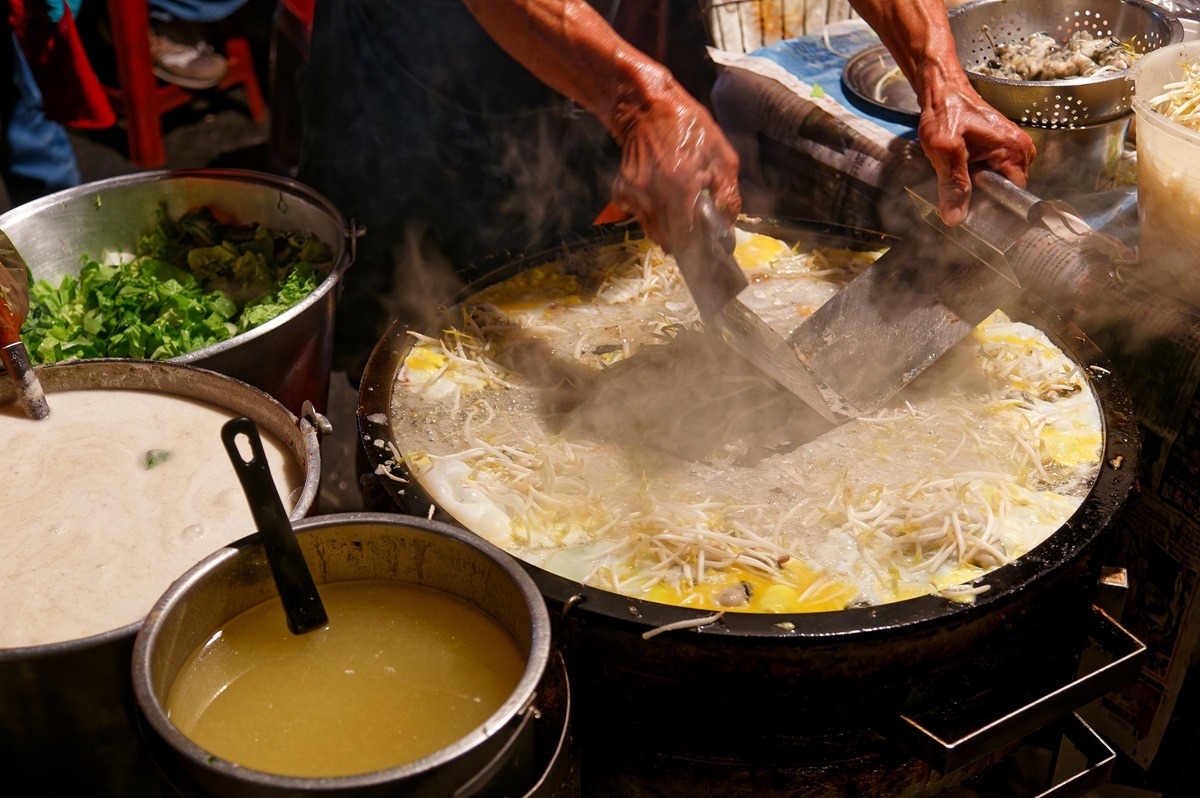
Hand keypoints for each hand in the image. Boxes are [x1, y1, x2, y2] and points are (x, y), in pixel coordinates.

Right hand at [610, 76, 740, 251]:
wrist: (645, 107)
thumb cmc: (688, 126)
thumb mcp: (722, 155)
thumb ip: (728, 195)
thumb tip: (727, 228)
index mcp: (680, 185)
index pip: (686, 238)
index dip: (698, 248)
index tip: (707, 248)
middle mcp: (652, 194)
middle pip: (668, 241)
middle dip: (684, 240)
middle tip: (695, 228)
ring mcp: (633, 194)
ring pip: (653, 232)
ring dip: (668, 228)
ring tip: (678, 206)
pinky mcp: (621, 192)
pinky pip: (640, 217)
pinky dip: (652, 214)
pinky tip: (661, 194)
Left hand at [917, 79, 1034, 225]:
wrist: (941, 91)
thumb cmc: (946, 112)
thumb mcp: (945, 151)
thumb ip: (953, 185)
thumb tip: (955, 216)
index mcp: (1014, 150)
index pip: (1015, 196)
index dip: (995, 210)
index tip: (977, 220)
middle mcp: (1020, 150)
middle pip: (1006, 192)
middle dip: (983, 200)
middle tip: (958, 201)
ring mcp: (1011, 149)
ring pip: (997, 185)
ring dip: (977, 190)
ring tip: (957, 186)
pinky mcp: (999, 149)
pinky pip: (991, 174)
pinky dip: (975, 180)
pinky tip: (960, 176)